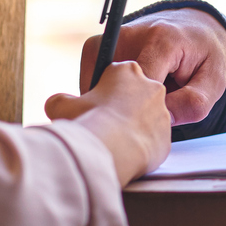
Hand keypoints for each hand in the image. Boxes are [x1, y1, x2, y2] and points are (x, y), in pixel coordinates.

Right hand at [45, 60, 171, 182]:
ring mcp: (162, 112)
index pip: (113, 77)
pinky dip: (138, 146)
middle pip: (132, 95)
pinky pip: (150, 140)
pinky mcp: (167, 137)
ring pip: (143, 118)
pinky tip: (123, 154)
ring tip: (111, 141)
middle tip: (101, 123)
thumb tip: (58, 104)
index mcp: (127, 70)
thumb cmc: (91, 122)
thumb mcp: (61, 106)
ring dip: (129, 126)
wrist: (116, 152)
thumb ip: (60, 102)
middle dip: (118, 107)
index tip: (91, 106)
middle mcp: (150, 86)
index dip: (99, 92)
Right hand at [76, 8, 225, 124]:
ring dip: (111, 100)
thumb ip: (194, 103)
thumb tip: (164, 120)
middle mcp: (130, 34)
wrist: (194, 26)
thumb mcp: (215, 80)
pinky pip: (92, 78)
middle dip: (123, 109)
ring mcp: (110, 38)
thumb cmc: (205, 55)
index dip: (144, 113)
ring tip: (137, 102)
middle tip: (142, 119)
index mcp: (162, 40)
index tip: (151, 125)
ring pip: (96, 83)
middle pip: (112, 86)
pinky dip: (105, 93)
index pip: (140, 87)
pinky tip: (126, 95)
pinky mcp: (98, 45)